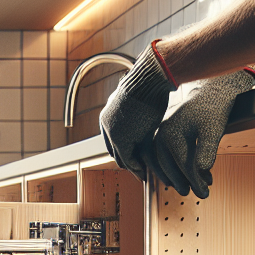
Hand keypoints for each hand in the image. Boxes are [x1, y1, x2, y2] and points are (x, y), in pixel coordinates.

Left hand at [99, 44, 174, 177]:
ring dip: (132, 167)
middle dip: (127, 162)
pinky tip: (145, 172)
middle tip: (139, 171)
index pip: (113, 141)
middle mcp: (106, 125)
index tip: (135, 158)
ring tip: (143, 174)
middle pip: (115, 151)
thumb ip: (136, 112)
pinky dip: (136, 168)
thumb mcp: (137, 100)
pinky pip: (128, 159)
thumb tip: (146, 113)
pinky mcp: (121, 140)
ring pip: (121, 157)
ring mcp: (112, 133)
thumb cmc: (148, 84)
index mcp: (108, 116)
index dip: (125, 151)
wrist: (148, 79)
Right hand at [147, 69, 254, 197]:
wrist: (210, 92)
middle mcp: (160, 134)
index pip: (183, 165)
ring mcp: (159, 134)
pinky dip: (170, 168)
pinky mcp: (162, 134)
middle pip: (170, 167)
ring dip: (176, 177)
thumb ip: (207, 149)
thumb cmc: (213, 109)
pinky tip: (183, 174)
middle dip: (185, 182)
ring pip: (163, 163)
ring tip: (190, 186)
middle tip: (200, 193)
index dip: (195, 181)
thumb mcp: (214, 129)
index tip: (206, 192)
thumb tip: (202, 169)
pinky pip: (162, 157)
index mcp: (171, 134)